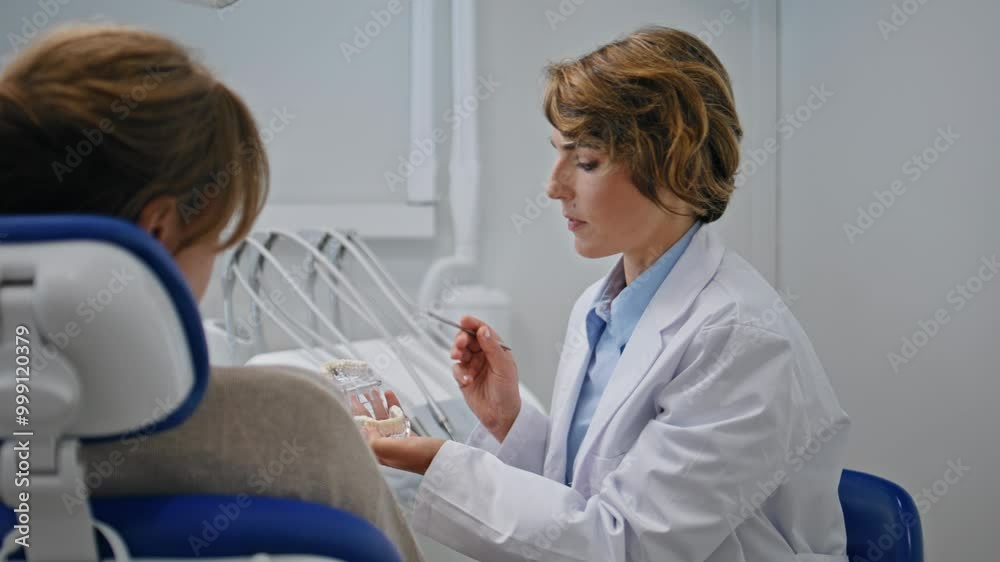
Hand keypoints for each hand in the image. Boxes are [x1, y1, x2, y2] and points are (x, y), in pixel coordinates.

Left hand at [355, 390, 445, 473]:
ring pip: (383, 419)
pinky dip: (393, 405)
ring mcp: (397, 441)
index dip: (354, 420)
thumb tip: (365, 431)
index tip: (348, 406)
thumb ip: (376, 442)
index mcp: (380, 454)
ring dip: (377, 404)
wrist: (445, 460)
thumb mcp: (395, 450)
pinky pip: (396, 417)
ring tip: (372, 391)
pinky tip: (389, 395)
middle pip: (370, 425)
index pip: (361, 435)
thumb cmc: (422, 458)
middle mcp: (386, 448)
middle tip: (356, 396)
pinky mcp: (408, 435)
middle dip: (363, 410)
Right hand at [450, 315, 520, 442]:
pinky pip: (456, 370)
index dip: (473, 324)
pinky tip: (467, 379)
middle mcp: (483, 355)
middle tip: (460, 343)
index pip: (483, 331)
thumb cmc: (508, 392)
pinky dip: (459, 373)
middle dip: (462, 339)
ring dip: (458, 352)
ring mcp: (473, 366)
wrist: (501, 416)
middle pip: (468, 339)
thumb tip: (483, 331)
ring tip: (459, 357)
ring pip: (460, 352)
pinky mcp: (463, 378)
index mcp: (496, 349)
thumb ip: (493, 348)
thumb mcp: (504, 367)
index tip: (464, 320)